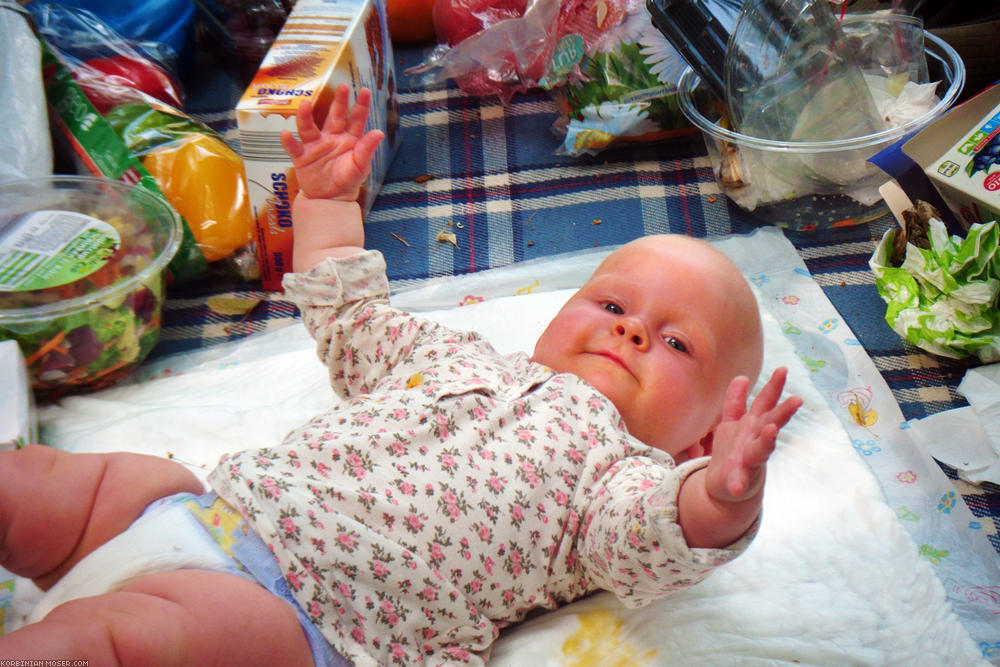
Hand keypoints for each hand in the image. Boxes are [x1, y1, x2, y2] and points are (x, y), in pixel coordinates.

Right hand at [280, 84, 384, 200]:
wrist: (330, 200)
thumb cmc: (347, 181)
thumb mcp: (360, 165)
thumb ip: (367, 149)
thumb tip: (379, 132)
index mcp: (349, 139)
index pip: (356, 119)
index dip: (361, 105)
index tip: (366, 90)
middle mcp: (331, 138)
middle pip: (334, 116)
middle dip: (338, 102)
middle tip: (342, 86)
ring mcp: (316, 146)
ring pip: (309, 127)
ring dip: (306, 116)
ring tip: (305, 104)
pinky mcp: (302, 157)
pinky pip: (294, 147)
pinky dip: (289, 141)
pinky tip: (286, 134)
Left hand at [703, 367, 801, 502]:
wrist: (726, 486)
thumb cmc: (734, 451)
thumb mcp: (732, 424)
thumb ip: (735, 402)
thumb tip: (742, 377)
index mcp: (753, 425)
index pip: (765, 403)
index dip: (774, 386)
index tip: (783, 369)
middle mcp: (756, 441)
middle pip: (771, 423)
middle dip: (782, 412)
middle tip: (797, 400)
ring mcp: (750, 461)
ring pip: (760, 450)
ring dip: (766, 441)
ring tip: (771, 431)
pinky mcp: (739, 480)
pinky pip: (739, 482)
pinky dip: (739, 484)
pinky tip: (737, 487)